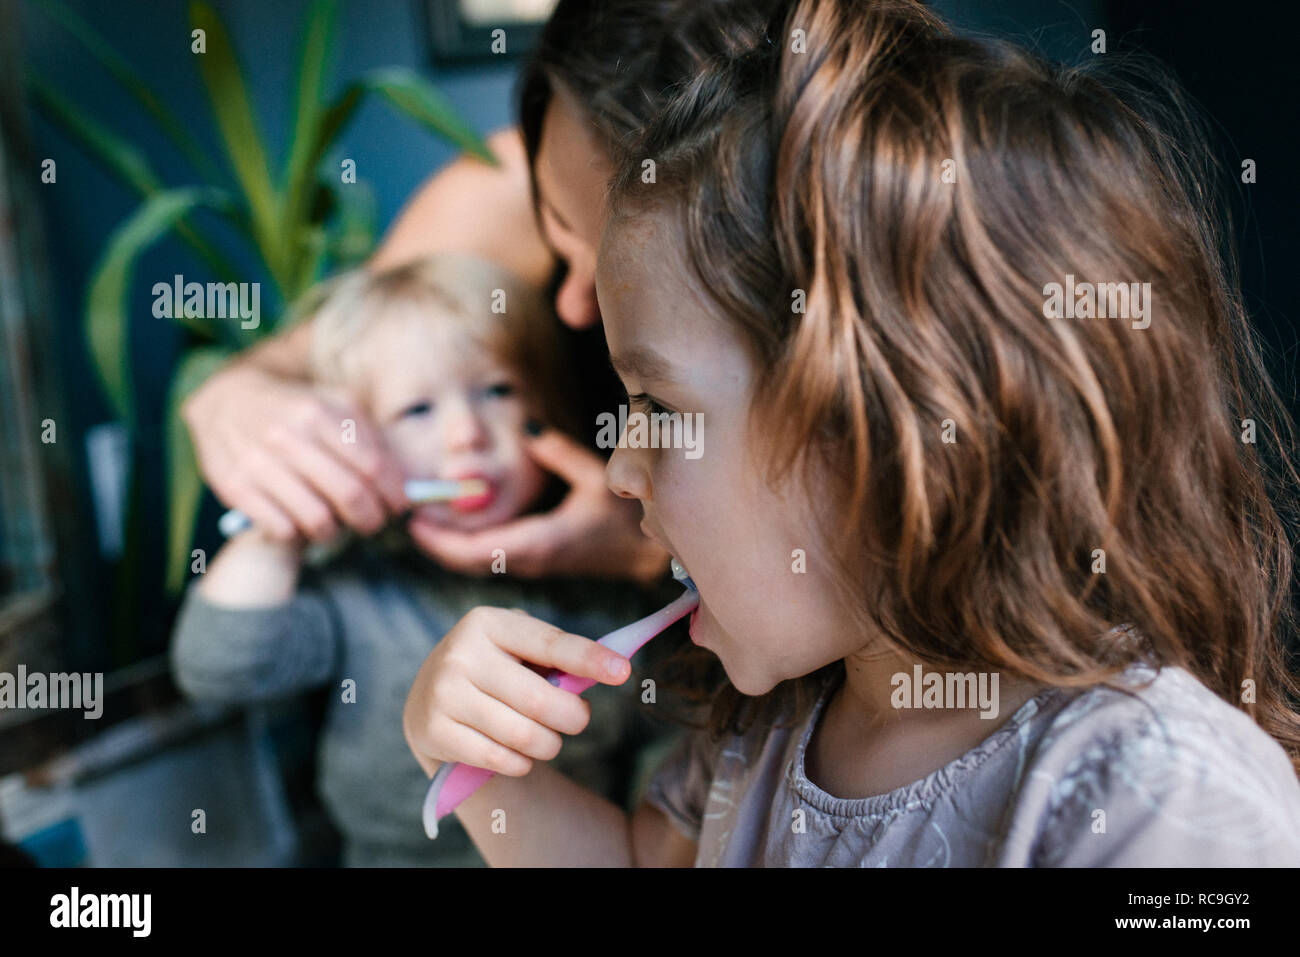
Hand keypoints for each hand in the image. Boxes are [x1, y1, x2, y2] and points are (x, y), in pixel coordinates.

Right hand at [182, 361, 407, 542]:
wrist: (228, 401)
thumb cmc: (295, 410)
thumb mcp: (336, 405)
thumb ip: (371, 438)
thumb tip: (408, 482)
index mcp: (319, 413)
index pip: (372, 466)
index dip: (394, 494)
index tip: (400, 508)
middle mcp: (288, 436)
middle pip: (350, 496)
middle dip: (371, 519)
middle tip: (373, 523)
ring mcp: (259, 463)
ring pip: (317, 520)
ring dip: (335, 532)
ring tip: (335, 525)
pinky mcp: (236, 488)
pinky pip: (282, 530)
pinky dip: (299, 535)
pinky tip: (301, 524)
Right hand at [402, 607, 632, 777]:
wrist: (429, 701)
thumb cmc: (495, 671)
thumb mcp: (517, 650)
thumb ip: (556, 658)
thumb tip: (610, 668)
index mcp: (488, 623)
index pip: (549, 643)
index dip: (588, 658)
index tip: (622, 671)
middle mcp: (461, 653)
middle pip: (541, 700)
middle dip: (573, 717)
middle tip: (578, 719)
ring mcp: (443, 693)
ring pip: (524, 735)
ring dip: (549, 745)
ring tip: (547, 739)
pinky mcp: (433, 731)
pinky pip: (500, 759)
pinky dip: (521, 763)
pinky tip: (517, 754)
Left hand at [407, 427, 669, 585]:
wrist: (650, 556)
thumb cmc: (631, 517)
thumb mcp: (600, 476)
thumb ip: (561, 452)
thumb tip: (528, 428)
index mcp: (539, 543)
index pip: (475, 551)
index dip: (440, 540)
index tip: (413, 522)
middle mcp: (530, 560)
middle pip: (467, 562)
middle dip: (436, 543)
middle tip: (408, 517)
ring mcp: (533, 564)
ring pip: (478, 563)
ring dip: (449, 545)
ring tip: (424, 518)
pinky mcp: (538, 561)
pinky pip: (492, 558)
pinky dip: (468, 545)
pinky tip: (456, 525)